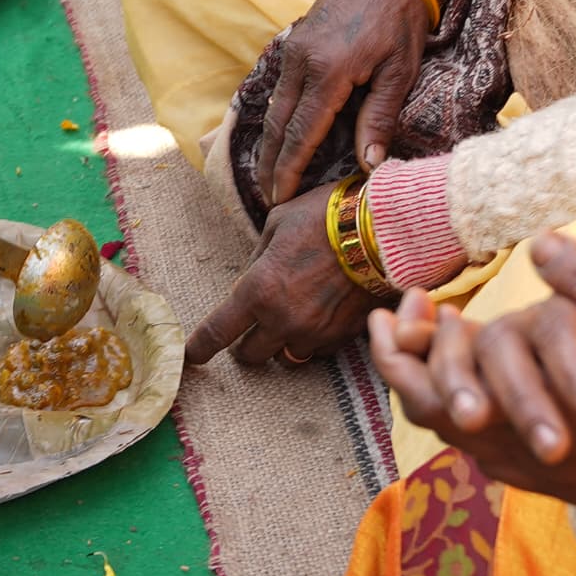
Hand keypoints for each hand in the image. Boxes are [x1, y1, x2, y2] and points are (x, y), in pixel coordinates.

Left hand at [186, 189, 385, 367]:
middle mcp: (283, 320)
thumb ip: (260, 258)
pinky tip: (319, 316)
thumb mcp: (278, 223)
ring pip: (286, 358)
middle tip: (250, 327)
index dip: (200, 347)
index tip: (192, 356)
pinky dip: (312, 340)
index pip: (218, 331)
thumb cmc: (327, 217)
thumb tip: (252, 276)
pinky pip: (317, 352)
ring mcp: (315, 333)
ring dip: (280, 345)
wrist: (384, 231)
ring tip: (288, 321)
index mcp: (259, 290)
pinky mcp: (342, 337)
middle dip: (245, 344)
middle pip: (251, 356)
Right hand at [249, 0, 435, 206]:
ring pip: (275, 106)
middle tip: (266, 198)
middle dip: (271, 163)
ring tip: (268, 175)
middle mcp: (302, 61)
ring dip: (270, 143)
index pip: (303, 133)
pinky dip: (277, 118)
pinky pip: (280, 88)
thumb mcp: (400, 70)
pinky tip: (279, 135)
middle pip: (278, 124)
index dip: (290, 169)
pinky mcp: (295, 42)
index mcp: (330, 70)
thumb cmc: (400, 17)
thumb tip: (370, 164)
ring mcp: (294, 49)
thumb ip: (380, 116)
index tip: (280, 197)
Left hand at [367, 234, 575, 515]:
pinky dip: (467, 406)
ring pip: (455, 434)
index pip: (434, 386)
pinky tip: (482, 374)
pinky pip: (485, 447)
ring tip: (434, 334)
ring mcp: (532, 474)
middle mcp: (519, 454)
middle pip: (428, 413)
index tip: (408, 298)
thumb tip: (542, 241)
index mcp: (535, 415)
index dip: (407, 341)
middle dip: (404, 360)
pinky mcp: (551, 482)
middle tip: (401, 313)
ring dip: (436, 382)